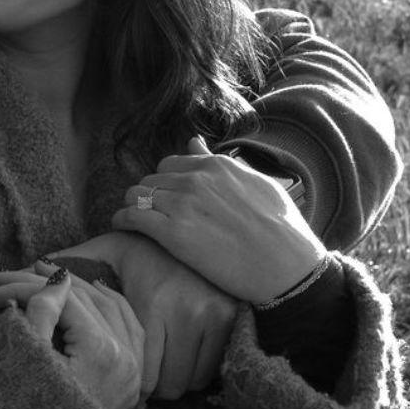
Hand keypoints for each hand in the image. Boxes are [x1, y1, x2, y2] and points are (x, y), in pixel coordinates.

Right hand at [0, 269, 143, 408]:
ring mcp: (134, 370)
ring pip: (111, 307)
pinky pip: (129, 327)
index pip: (62, 300)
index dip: (23, 287)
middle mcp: (127, 358)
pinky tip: (90, 292)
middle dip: (44, 283)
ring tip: (44, 275)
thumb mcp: (29, 362)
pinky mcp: (133, 381)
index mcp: (102, 352)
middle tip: (8, 275)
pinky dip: (108, 305)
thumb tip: (57, 278)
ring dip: (77, 288)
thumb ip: (41, 313)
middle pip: (86, 299)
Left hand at [33, 233, 237, 400]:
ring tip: (157, 363)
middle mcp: (187, 312)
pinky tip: (180, 355)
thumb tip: (11, 272)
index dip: (127, 379)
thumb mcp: (103, 250)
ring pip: (191, 382)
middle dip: (149, 385)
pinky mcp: (231, 319)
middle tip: (137, 373)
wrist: (193, 224)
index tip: (117, 373)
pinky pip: (212, 370)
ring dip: (173, 379)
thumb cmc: (141, 244)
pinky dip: (195, 370)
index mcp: (152, 301)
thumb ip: (66, 267)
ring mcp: (213, 317)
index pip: (142, 373)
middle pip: (167, 385)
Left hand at [112, 137, 324, 302]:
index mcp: (215, 166)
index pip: (169, 164)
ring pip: (135, 195)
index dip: (164, 182)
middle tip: (150, 213)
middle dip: (147, 195)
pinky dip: (122, 221)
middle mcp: (195, 180)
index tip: (164, 198)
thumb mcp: (256, 183)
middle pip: (149, 180)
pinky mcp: (172, 233)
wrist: (288, 266)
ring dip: (132, 206)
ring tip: (134, 220)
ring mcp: (182, 205)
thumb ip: (219, 163)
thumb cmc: (282, 229)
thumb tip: (194, 142)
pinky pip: (131, 217)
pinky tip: (122, 227)